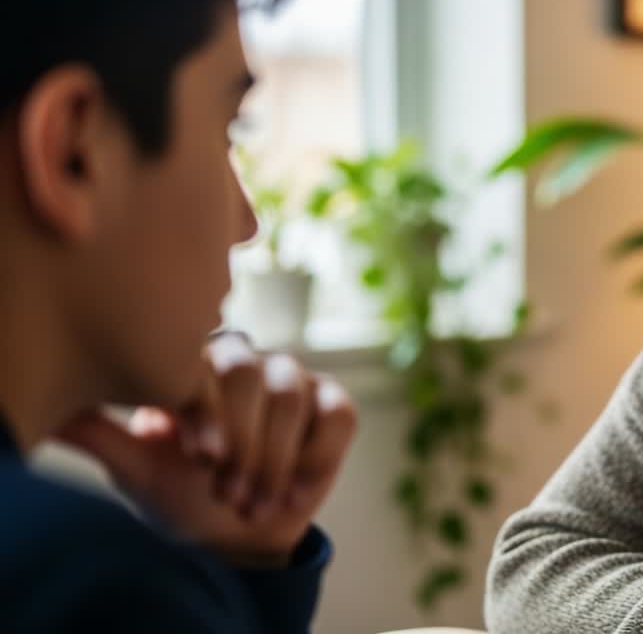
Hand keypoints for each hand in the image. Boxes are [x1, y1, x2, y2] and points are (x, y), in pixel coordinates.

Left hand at [57, 333, 356, 568]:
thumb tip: (56, 412)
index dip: (208, 413)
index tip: (202, 460)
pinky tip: (295, 493)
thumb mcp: (137, 468)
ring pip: (293, 396)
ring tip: (255, 505)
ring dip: (276, 459)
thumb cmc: (182, 491)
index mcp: (197, 365)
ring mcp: (294, 378)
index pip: (204, 367)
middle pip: (251, 375)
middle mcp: (247, 360)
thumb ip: (102, 436)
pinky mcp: (333, 404)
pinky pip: (337, 415)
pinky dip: (316, 457)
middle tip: (228, 493)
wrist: (237, 532)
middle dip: (244, 442)